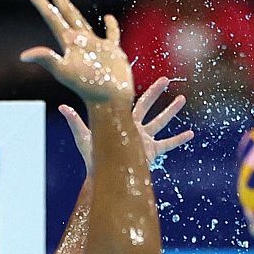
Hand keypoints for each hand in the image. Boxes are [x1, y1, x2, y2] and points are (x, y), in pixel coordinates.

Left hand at [19, 0, 133, 104]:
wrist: (108, 99)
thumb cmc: (87, 87)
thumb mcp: (64, 71)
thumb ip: (46, 60)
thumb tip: (23, 56)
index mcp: (68, 44)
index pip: (51, 17)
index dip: (41, 2)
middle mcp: (79, 42)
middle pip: (65, 13)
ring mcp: (96, 46)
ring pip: (83, 20)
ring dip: (72, 8)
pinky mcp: (112, 51)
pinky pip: (111, 34)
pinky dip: (111, 25)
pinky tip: (108, 17)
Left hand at [60, 77, 193, 171]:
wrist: (104, 177)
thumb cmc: (92, 158)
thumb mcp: (84, 137)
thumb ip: (75, 122)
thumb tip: (62, 107)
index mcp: (120, 121)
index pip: (130, 101)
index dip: (132, 89)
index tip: (133, 77)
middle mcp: (133, 127)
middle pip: (147, 106)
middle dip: (156, 93)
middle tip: (166, 79)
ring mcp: (144, 139)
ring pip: (160, 122)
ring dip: (171, 111)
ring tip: (182, 99)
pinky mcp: (151, 152)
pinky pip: (168, 144)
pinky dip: (179, 139)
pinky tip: (191, 134)